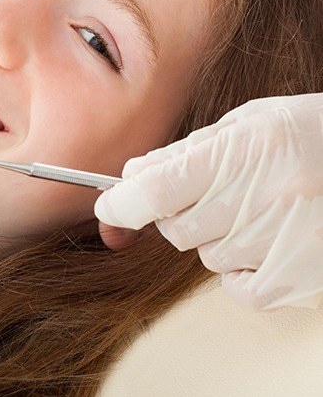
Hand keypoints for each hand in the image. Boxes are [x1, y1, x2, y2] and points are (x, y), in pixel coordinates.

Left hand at [95, 93, 322, 309]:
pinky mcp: (299, 279)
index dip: (121, 202)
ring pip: (205, 254)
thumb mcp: (248, 124)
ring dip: (215, 235)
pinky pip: (236, 286)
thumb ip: (186, 151)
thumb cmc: (310, 132)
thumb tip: (133, 174)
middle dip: (178, 210)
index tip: (109, 204)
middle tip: (215, 189)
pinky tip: (267, 238)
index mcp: (242, 152)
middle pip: (175, 227)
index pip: (156, 191)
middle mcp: (260, 200)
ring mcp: (281, 244)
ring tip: (257, 207)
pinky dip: (239, 268)